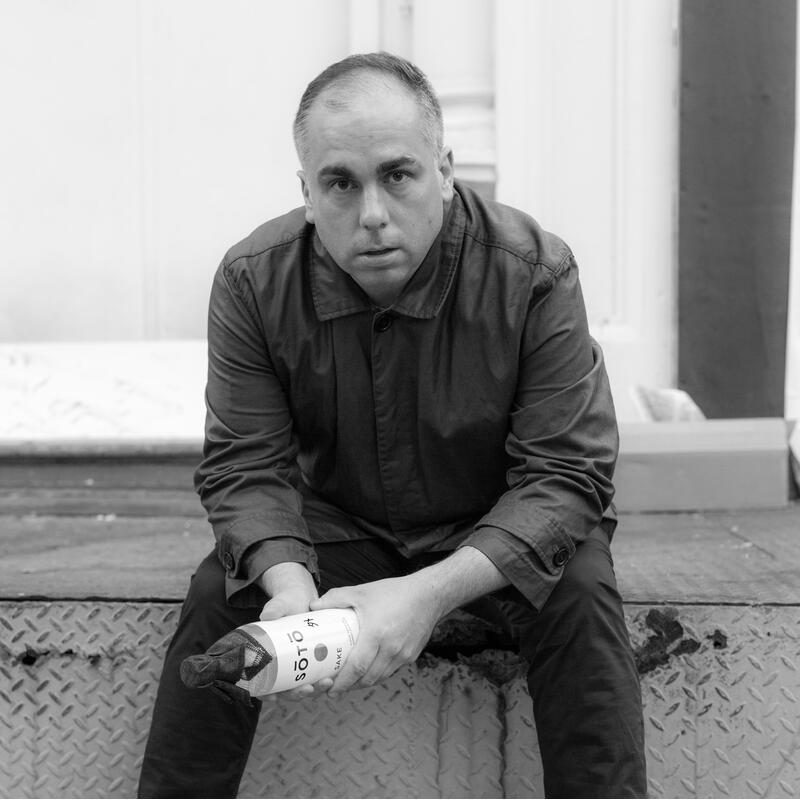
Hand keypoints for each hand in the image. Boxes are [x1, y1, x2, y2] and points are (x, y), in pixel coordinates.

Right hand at [257, 562, 332, 700]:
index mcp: (264, 655)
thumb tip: (267, 615)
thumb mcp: (281, 603)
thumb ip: (275, 607)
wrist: (304, 598)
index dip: (264, 693)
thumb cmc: (287, 602)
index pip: (260, 681)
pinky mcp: (310, 662)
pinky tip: (333, 678)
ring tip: (326, 682)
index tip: (274, 696)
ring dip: (313, 690)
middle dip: (295, 694)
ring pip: (301, 686)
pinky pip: (315, 676)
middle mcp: (279, 665)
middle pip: (284, 689)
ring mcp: (295, 665)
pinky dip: (322, 681)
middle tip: (308, 689)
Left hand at [309, 572, 441, 694]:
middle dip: (349, 687)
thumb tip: (313, 607)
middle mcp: (392, 648)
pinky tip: (368, 670)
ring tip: (349, 682)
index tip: (329, 689)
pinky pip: (390, 671)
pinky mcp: (411, 656)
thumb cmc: (394, 592)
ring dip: (363, 683)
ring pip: (379, 677)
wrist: (428, 595)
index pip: (357, 667)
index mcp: (377, 633)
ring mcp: (403, 655)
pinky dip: (377, 675)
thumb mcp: (361, 591)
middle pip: (367, 678)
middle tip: (334, 688)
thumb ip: (335, 598)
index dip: (342, 682)